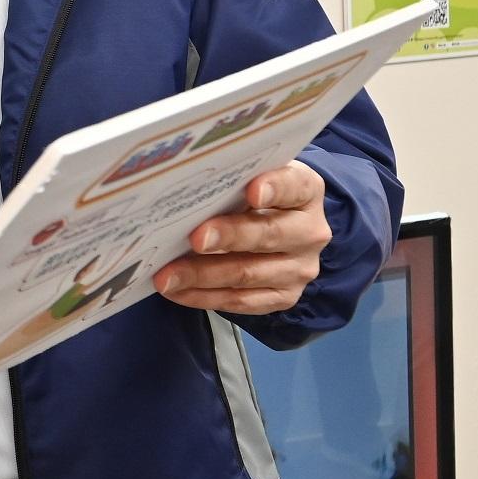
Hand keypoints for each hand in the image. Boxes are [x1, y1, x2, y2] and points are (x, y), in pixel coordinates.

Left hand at [155, 160, 329, 317]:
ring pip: (248, 274)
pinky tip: (177, 291)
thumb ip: (231, 179)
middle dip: (229, 237)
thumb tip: (183, 188)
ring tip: (168, 276)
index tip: (252, 190)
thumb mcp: (252, 177)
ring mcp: (299, 269)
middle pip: (268, 234)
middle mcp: (309, 232)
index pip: (294, 185)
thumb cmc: (256, 196)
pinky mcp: (284, 297)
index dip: (274, 187)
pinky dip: (204, 297)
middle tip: (195, 238)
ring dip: (202, 276)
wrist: (279, 229)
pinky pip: (241, 302)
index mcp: (307, 191)